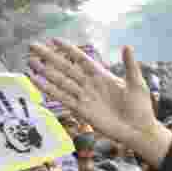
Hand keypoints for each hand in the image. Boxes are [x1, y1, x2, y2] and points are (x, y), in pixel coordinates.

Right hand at [29, 41, 170, 166]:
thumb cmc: (140, 108)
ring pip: (61, 81)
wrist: (139, 130)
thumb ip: (130, 65)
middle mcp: (90, 85)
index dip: (69, 50)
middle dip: (50, 57)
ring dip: (46, 72)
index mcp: (102, 76)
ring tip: (31, 62)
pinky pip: (62, 98)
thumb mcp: (137, 84)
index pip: (81, 59)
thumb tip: (127, 46)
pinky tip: (37, 82)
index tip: (54, 40)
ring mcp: (84, 97)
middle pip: (66, 67)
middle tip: (33, 46)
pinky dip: (49, 90)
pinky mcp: (81, 110)